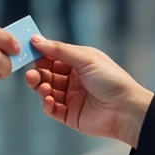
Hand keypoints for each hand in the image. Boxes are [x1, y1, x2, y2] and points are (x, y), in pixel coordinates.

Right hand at [26, 36, 153, 147]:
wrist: (126, 109)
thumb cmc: (111, 80)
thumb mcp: (85, 59)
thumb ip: (59, 50)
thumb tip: (37, 39)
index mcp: (79, 63)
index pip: (53, 57)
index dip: (41, 55)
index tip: (28, 52)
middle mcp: (73, 80)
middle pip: (47, 74)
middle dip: (37, 73)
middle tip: (31, 74)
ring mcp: (71, 98)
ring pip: (46, 91)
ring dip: (41, 88)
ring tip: (42, 86)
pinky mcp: (70, 115)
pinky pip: (52, 109)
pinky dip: (46, 104)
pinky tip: (48, 100)